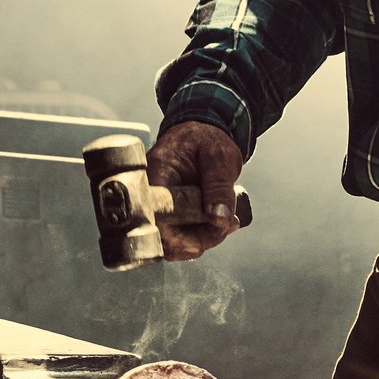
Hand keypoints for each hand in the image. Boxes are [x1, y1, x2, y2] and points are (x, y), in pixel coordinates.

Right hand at [146, 120, 244, 260]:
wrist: (205, 136)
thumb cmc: (208, 140)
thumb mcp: (220, 157)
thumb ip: (219, 186)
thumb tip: (219, 219)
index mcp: (156, 175)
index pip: (151, 216)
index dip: (173, 237)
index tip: (201, 240)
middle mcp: (151, 195)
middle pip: (161, 237)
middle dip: (196, 241)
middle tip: (225, 225)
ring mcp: (159, 207)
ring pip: (172, 243)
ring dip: (203, 240)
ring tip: (227, 221)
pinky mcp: (170, 215)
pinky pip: (181, 237)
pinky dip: (202, 237)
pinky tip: (220, 223)